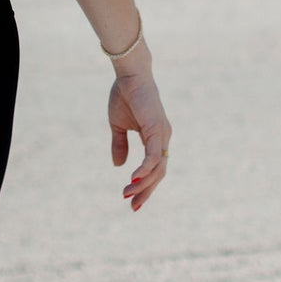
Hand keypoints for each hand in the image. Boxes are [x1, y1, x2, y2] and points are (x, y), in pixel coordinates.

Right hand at [108, 67, 170, 211]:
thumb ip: (119, 144)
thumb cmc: (124, 95)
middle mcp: (163, 138)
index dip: (145, 185)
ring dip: (143, 184)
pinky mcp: (157, 130)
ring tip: (127, 194)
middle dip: (146, 192)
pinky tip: (134, 180)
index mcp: (155, 137)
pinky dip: (145, 170)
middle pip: (159, 173)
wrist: (128, 74)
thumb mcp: (118, 125)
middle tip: (133, 207)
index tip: (132, 201)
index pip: (154, 168)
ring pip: (157, 168)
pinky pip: (154, 156)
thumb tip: (118, 166)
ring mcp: (162, 135)